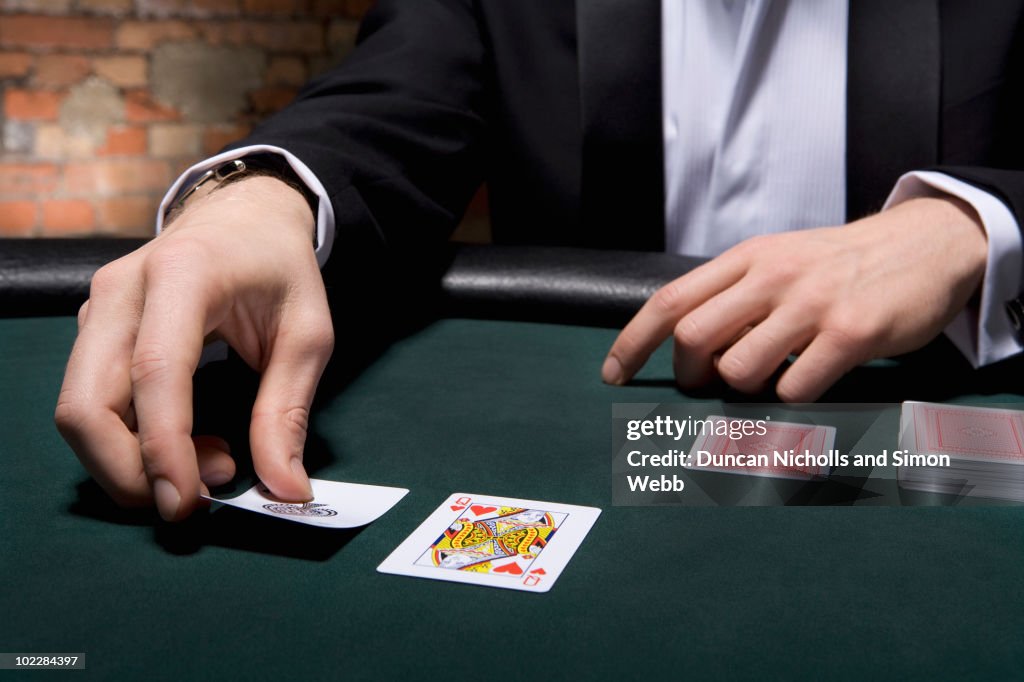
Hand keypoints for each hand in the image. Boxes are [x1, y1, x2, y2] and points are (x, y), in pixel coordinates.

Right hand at [55, 176, 333, 519]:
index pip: (156, 371)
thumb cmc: (280, 270)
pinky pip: (91, 401)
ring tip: (211, 460)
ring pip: (78, 410)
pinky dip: (127, 441)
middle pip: (87, 402)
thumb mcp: (308, 335)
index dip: (163, 446)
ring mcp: (97, 308)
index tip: (187, 503)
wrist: (243, 216)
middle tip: (203, 493)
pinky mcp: (92, 330)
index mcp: (184, 274)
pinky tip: (186, 440)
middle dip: (130, 471)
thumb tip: (285, 491)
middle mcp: (123, 289)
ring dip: (130, 462)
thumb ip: (289, 412)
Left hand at [602, 196, 987, 400]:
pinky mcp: (852, 333)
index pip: (669, 301)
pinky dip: (790, 399)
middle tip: (709, 382)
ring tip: (768, 377)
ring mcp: (813, 303)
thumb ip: (731, 296)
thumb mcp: (777, 261)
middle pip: (694, 339)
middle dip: (689, 376)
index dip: (632, 343)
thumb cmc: (837, 264)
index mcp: (746, 258)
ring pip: (739, 370)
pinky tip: (808, 380)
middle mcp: (772, 276)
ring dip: (742, 390)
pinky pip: (794, 388)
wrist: (924, 244)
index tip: (613, 375)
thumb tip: (684, 348)